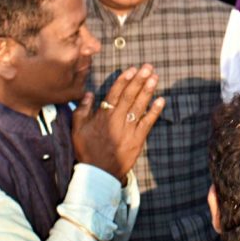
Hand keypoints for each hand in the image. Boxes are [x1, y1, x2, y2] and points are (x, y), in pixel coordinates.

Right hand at [72, 65, 163, 184]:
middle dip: (139, 80)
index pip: (115, 94)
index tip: (132, 69)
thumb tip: (89, 93)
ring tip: (155, 78)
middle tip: (148, 67)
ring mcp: (128, 130)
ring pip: (139, 107)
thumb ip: (82, 110)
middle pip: (129, 96)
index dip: (124, 80)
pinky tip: (161, 100)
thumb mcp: (77, 129)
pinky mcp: (138, 140)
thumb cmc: (86, 150)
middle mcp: (116, 120)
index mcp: (102, 116)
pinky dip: (155, 111)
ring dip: (148, 91)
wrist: (98, 173)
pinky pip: (148, 123)